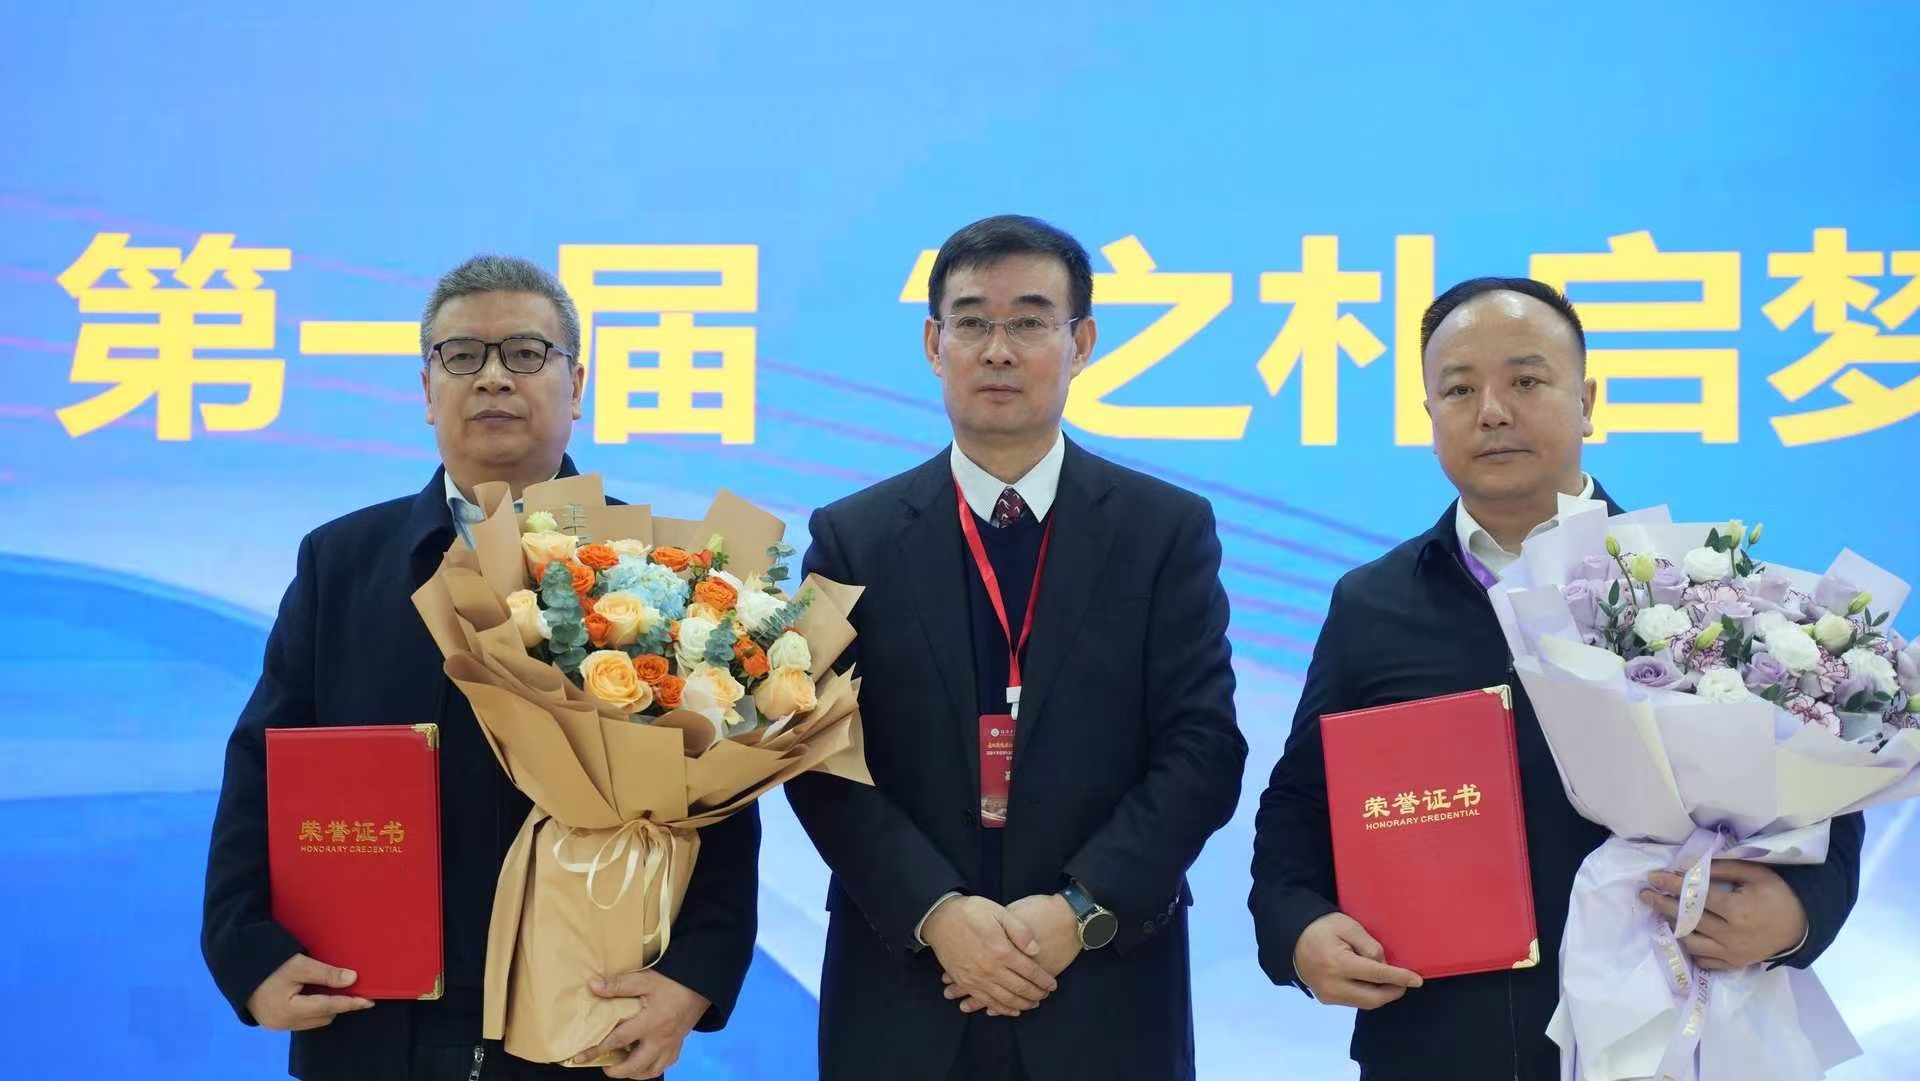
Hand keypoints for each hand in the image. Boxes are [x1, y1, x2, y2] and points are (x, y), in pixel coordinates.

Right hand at [245, 953, 373, 1030]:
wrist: (237, 966)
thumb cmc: (268, 963)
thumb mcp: (299, 965)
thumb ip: (326, 974)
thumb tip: (353, 979)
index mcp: (289, 1010)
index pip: (329, 1007)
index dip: (350, 1003)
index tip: (369, 1000)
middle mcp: (284, 1023)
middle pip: (323, 1016)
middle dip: (338, 1004)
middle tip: (351, 989)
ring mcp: (278, 1025)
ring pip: (314, 1020)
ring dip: (326, 1007)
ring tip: (334, 990)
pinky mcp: (275, 1021)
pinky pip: (303, 1019)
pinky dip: (313, 1008)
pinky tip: (316, 994)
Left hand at [571, 969, 710, 1078]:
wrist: (703, 985)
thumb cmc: (674, 982)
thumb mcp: (646, 979)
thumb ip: (620, 985)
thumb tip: (593, 986)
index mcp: (651, 1022)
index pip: (618, 1041)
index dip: (597, 1050)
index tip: (580, 1057)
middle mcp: (660, 1039)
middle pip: (636, 1066)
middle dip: (617, 1071)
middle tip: (604, 1066)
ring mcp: (671, 1045)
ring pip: (651, 1070)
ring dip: (634, 1073)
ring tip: (622, 1066)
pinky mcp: (678, 1045)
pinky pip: (665, 1064)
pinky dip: (651, 1068)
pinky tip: (644, 1060)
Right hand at [945, 893, 1081, 1015]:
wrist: (940, 919)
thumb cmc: (972, 912)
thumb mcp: (999, 912)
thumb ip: (1020, 931)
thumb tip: (1036, 950)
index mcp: (1002, 951)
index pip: (1030, 972)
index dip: (1044, 980)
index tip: (1053, 985)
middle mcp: (991, 969)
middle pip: (1020, 989)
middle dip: (1036, 994)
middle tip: (1045, 995)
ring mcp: (977, 979)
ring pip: (1005, 999)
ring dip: (1022, 1005)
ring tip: (1033, 1004)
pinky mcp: (965, 983)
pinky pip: (986, 1002)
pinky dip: (1001, 1009)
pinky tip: (1011, 1011)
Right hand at [1291, 912, 1422, 1008]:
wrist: (1292, 938)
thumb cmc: (1323, 927)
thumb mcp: (1348, 926)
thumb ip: (1369, 946)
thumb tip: (1384, 966)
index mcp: (1338, 963)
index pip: (1377, 975)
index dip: (1399, 978)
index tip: (1417, 980)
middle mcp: (1332, 984)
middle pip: (1373, 997)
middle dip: (1393, 992)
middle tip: (1404, 983)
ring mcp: (1328, 994)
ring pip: (1364, 1003)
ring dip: (1381, 994)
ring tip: (1388, 981)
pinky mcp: (1326, 999)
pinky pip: (1353, 1001)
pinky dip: (1366, 994)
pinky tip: (1370, 983)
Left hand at [1642, 860, 1808, 971]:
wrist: (1801, 925)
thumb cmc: (1778, 894)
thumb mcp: (1754, 874)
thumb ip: (1721, 869)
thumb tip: (1688, 867)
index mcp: (1737, 910)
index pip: (1695, 897)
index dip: (1671, 885)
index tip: (1652, 877)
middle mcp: (1731, 935)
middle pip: (1688, 920)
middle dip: (1662, 904)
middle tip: (1644, 894)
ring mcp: (1732, 953)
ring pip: (1691, 942)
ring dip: (1674, 927)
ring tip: (1662, 912)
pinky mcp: (1734, 964)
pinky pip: (1704, 960)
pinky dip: (1691, 948)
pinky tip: (1682, 934)